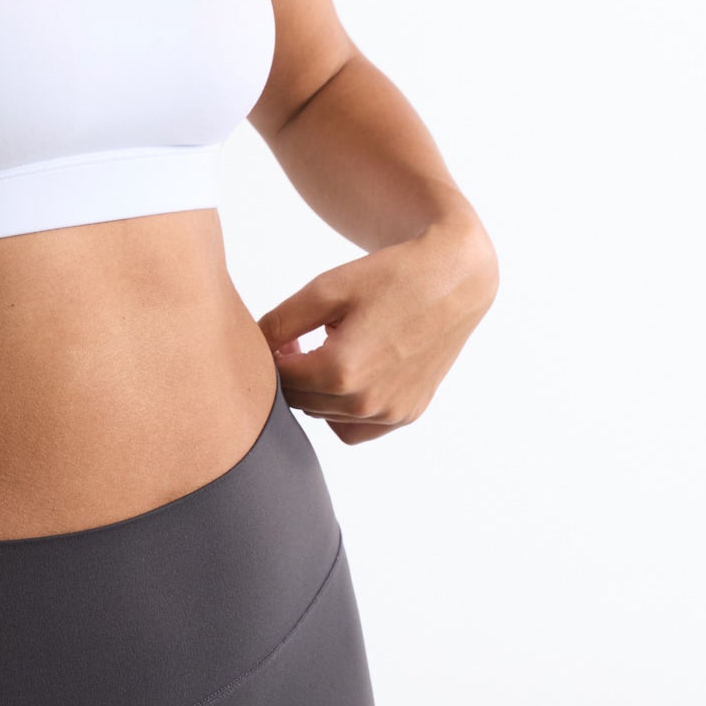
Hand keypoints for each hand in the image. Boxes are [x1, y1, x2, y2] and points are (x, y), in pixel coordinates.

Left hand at [258, 214, 497, 444]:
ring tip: (331, 349)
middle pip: (299, 402)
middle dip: (291, 373)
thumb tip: (251, 348)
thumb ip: (278, 323)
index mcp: (341, 371)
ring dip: (316, 390)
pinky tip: (350, 376)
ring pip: (324, 416)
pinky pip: (355, 429)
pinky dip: (343, 411)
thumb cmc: (389, 277)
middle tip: (301, 338)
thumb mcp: (324, 290)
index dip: (270, 356)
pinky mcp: (407, 413)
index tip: (281, 334)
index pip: (280, 380)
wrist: (454, 279)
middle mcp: (367, 402)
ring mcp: (390, 413)